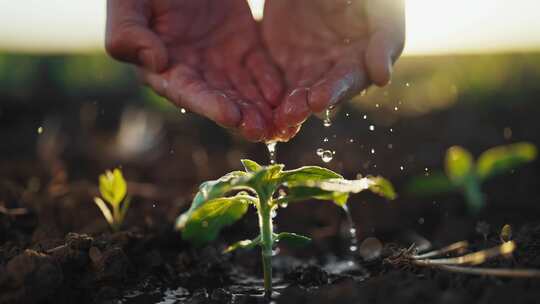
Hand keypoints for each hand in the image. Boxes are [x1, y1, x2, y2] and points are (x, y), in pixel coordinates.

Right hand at [106, 0, 283, 140]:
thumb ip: (129, 34)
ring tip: (279, 123)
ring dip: (260, 108)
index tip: (231, 116)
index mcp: (166, 69)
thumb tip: (155, 64)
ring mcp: (222, 61)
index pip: (189, 92)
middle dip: (243, 117)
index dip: (210, 105)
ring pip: (244, 90)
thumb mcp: (129, 4)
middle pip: (222, 100)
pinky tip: (281, 95)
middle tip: (262, 131)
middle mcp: (196, 72)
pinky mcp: (244, 46)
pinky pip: (260, 68)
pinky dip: (271, 82)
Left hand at [262, 0, 404, 138]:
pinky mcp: (282, 60)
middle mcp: (333, 69)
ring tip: (275, 116)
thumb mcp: (378, 7)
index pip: (348, 80)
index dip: (335, 90)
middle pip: (318, 93)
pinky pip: (272, 81)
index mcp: (360, 59)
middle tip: (291, 114)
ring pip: (294, 92)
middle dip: (305, 104)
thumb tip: (382, 78)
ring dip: (285, 106)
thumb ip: (385, 38)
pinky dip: (266, 96)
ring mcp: (306, 66)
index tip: (319, 100)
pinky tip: (258, 106)